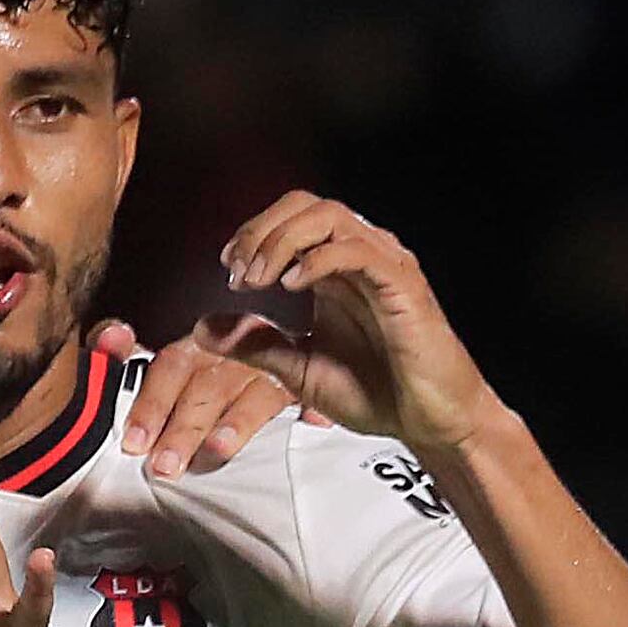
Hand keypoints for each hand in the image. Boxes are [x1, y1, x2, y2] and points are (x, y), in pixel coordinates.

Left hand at [97, 318, 300, 479]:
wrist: (274, 345)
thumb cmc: (209, 365)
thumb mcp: (163, 361)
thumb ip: (123, 351)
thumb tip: (110, 336)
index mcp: (201, 342)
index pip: (171, 367)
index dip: (152, 404)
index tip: (135, 442)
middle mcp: (240, 347)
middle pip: (209, 386)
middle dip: (185, 426)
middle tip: (165, 465)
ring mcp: (277, 362)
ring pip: (255, 393)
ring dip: (238, 421)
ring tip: (217, 449)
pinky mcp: (309, 378)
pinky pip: (314, 392)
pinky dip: (316, 405)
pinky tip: (315, 421)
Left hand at [197, 192, 501, 455]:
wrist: (424, 421)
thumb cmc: (375, 392)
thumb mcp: (296, 369)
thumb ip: (254, 345)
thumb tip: (202, 327)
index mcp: (334, 272)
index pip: (291, 219)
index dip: (252, 235)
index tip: (228, 271)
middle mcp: (360, 258)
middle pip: (306, 205)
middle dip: (260, 231)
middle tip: (236, 273)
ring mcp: (383, 266)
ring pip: (329, 217)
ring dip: (280, 241)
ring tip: (257, 280)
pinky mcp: (401, 284)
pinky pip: (356, 250)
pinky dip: (316, 260)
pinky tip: (290, 286)